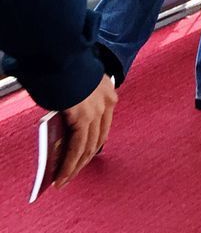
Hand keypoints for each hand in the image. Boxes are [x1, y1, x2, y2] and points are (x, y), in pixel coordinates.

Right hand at [53, 73, 117, 187]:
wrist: (58, 52)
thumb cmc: (61, 66)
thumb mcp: (76, 87)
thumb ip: (76, 107)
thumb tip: (66, 126)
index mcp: (108, 94)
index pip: (103, 127)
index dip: (93, 144)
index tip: (85, 157)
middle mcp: (106, 103)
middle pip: (98, 140)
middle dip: (84, 160)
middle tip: (72, 174)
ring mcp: (97, 111)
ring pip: (88, 148)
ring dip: (74, 167)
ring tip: (63, 181)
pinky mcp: (84, 117)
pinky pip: (78, 147)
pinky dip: (69, 163)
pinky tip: (61, 175)